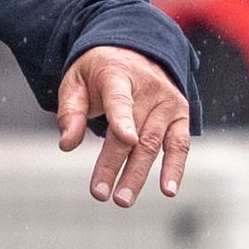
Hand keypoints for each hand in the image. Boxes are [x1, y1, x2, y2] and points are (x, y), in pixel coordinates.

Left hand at [55, 45, 190, 206]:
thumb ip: (70, 111)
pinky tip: (168, 190)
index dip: (123, 119)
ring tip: (123, 199)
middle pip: (133, 132)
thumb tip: (67, 144)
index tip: (127, 138)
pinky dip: (175, 168)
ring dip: (138, 174)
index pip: (120, 99)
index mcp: (118, 74)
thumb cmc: (99, 72)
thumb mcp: (76, 80)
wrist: (135, 49)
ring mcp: (167, 102)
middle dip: (115, 164)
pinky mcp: (181, 115)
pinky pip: (180, 145)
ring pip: (153, 144)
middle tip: (100, 193)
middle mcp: (148, 88)